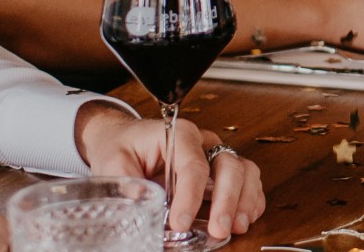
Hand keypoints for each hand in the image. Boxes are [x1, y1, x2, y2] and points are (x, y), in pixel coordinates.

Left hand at [74, 105, 264, 241]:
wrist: (124, 138)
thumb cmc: (121, 147)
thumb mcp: (113, 163)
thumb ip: (128, 184)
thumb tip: (142, 206)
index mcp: (178, 135)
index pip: (193, 164)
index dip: (191, 195)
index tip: (180, 222)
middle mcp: (203, 142)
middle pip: (228, 165)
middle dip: (227, 200)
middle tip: (219, 229)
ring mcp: (214, 155)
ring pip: (244, 170)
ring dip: (244, 200)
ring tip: (236, 226)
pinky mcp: (219, 171)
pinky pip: (246, 180)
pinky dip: (250, 200)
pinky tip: (243, 218)